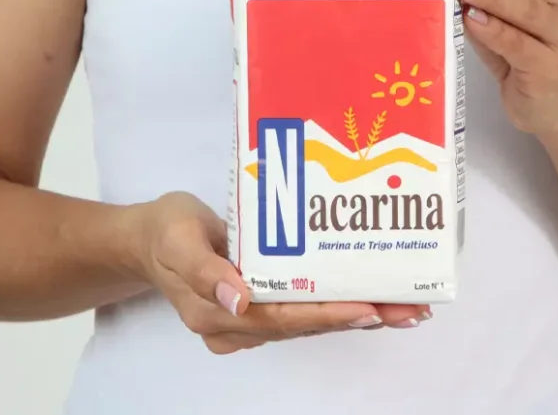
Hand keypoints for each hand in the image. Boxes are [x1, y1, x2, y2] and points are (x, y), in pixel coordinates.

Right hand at [134, 192, 428, 354]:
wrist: (148, 238)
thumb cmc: (165, 231)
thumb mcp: (178, 239)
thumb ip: (204, 270)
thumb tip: (239, 299)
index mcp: (217, 314)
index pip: (283, 318)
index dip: (328, 316)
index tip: (369, 309)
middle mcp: (239, 325)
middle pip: (307, 325)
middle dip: (361, 317)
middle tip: (410, 309)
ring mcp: (251, 319)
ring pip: (312, 321)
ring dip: (360, 314)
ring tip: (407, 307)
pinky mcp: (262, 305)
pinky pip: (306, 309)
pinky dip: (341, 304)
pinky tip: (375, 297)